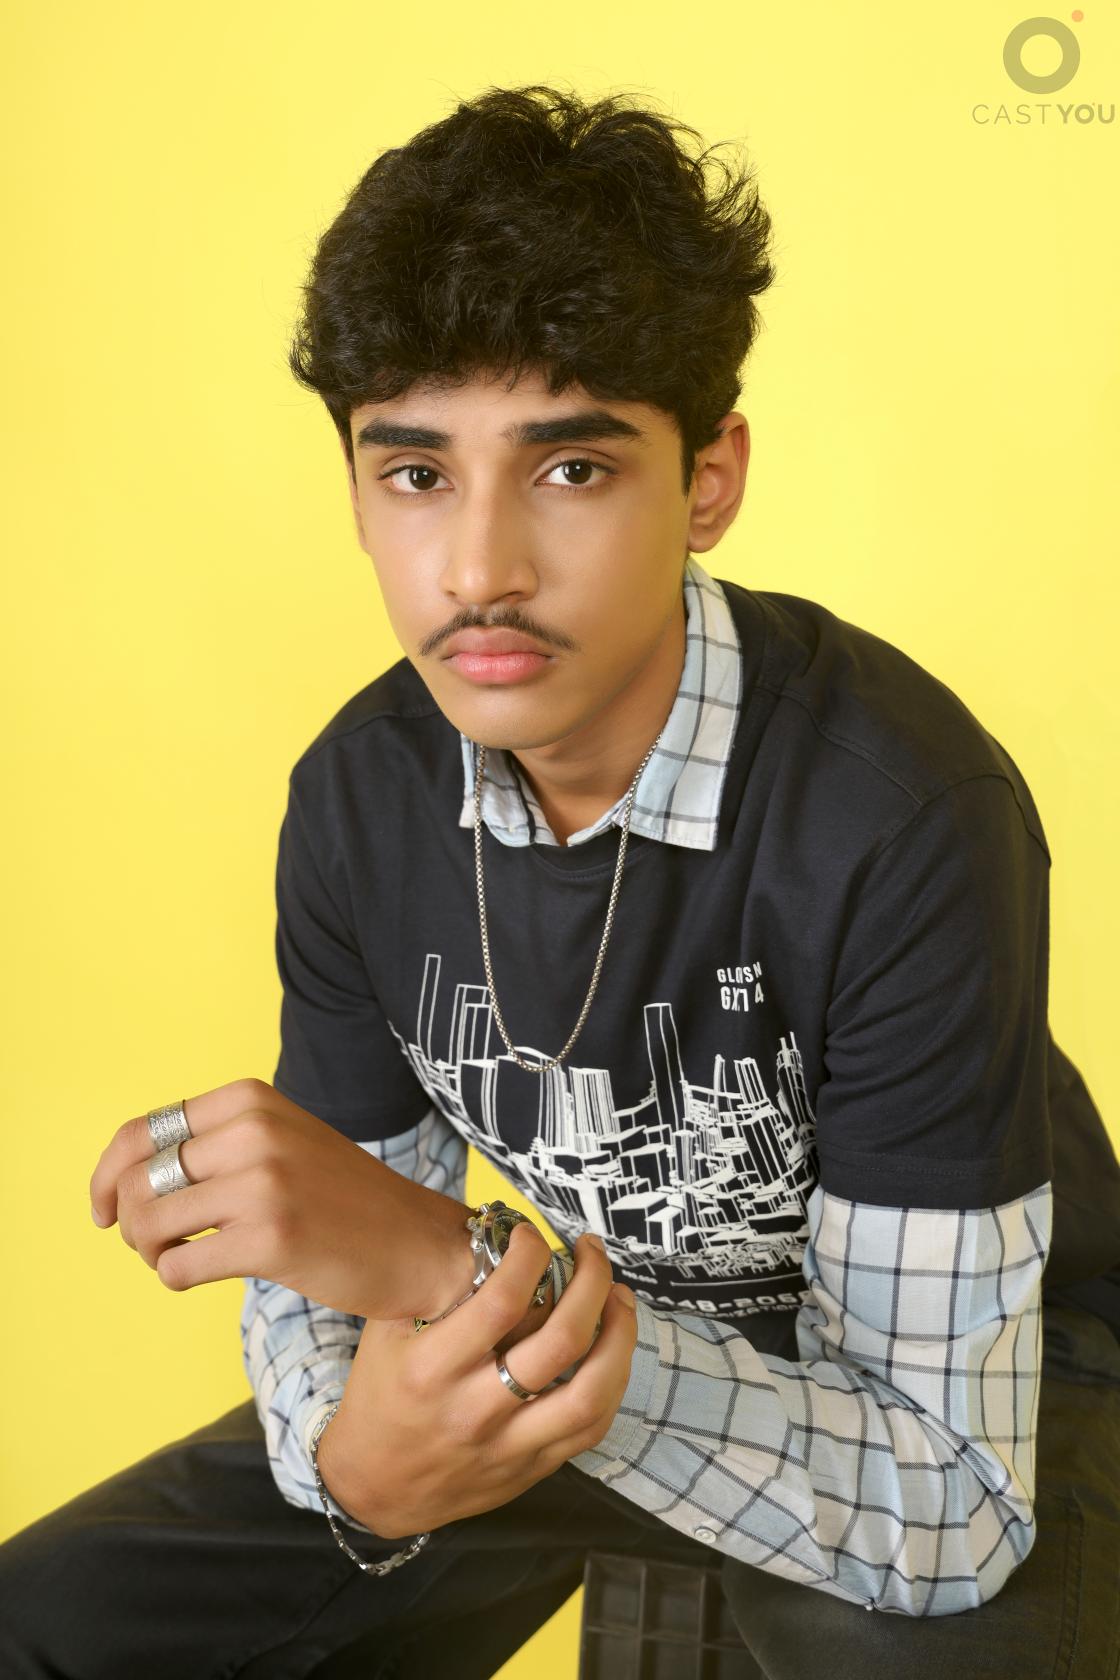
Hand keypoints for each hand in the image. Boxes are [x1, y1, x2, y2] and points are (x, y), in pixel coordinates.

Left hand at [88, 1077, 474, 1319]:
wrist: (418, 1243)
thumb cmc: (342, 1199)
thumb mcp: (282, 1140)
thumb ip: (216, 1142)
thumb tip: (121, 1177)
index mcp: (252, 1100)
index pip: (143, 1132)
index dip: (107, 1176)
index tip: (103, 1209)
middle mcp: (255, 1132)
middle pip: (137, 1180)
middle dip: (128, 1221)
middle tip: (151, 1244)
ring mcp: (263, 1184)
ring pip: (147, 1223)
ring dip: (149, 1253)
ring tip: (177, 1260)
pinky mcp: (270, 1240)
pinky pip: (176, 1267)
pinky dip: (175, 1279)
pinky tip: (205, 1275)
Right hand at [317, 1221, 638, 1538]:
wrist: (373, 1487)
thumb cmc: (381, 1393)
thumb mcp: (387, 1332)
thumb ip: (434, 1288)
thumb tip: (488, 1234)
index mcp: (433, 1368)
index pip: (501, 1302)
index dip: (530, 1256)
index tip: (534, 1236)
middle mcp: (475, 1410)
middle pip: (562, 1342)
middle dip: (592, 1284)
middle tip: (592, 1252)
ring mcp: (508, 1445)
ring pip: (590, 1394)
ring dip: (619, 1337)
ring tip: (619, 1299)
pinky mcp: (531, 1468)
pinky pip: (590, 1428)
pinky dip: (612, 1382)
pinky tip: (613, 1349)